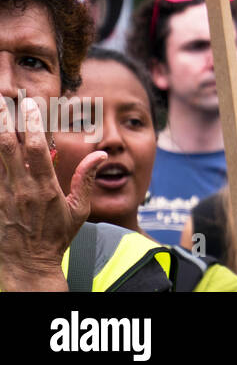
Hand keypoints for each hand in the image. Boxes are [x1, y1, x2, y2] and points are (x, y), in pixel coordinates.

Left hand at [0, 97, 106, 290]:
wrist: (28, 265)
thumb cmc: (56, 237)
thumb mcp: (79, 210)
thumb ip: (85, 179)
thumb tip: (100, 153)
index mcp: (44, 188)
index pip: (37, 148)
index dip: (33, 123)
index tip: (30, 104)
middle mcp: (20, 189)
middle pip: (7, 147)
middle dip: (3, 121)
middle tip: (1, 99)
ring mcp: (2, 196)